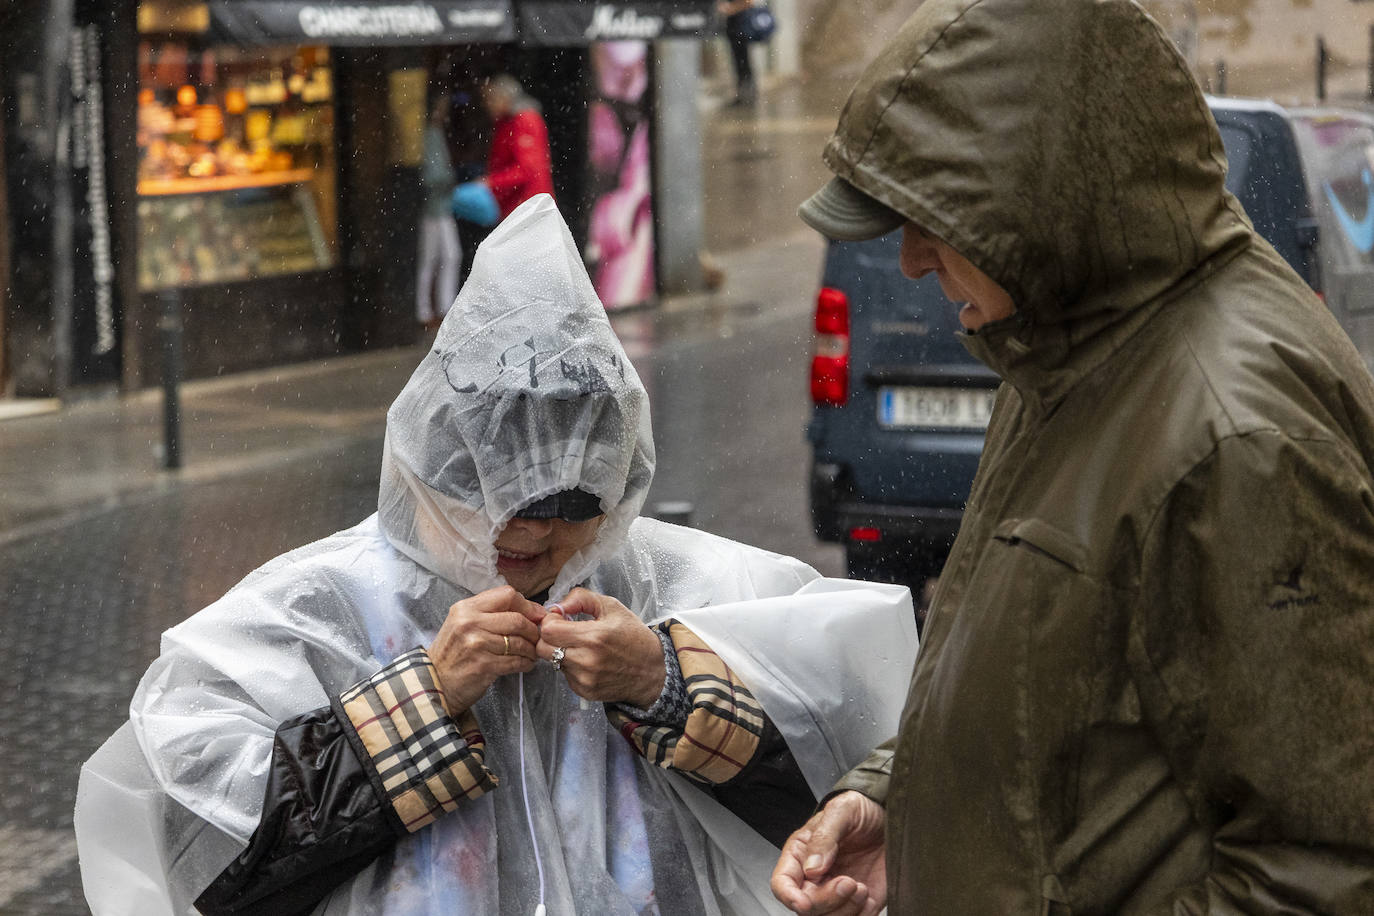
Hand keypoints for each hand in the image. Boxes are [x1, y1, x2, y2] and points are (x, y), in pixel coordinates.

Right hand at [428, 586, 545, 714]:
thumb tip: (528, 610)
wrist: (434, 683)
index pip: (507, 595)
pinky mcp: (483, 665)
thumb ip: (489, 613)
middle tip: (536, 638)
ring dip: (531, 649)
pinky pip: (515, 661)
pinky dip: (526, 663)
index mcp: (466, 608)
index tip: (537, 615)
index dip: (527, 605)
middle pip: (517, 618)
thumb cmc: (452, 654)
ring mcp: (476, 644)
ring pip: (519, 641)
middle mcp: (470, 622)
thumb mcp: (462, 624)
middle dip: (532, 630)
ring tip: (531, 653)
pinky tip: (526, 664)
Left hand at [536, 588, 664, 706]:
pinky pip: (564, 675)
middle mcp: (586, 661)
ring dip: (559, 651)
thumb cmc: (633, 637)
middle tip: (563, 631)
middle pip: (542, 648)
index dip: (550, 620)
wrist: (651, 671)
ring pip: (552, 662)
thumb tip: (559, 605)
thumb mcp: (612, 607)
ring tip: (579, 645)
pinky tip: (586, 660)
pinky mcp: (584, 691)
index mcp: (594, 637)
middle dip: (548, 636)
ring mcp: (584, 679)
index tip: (561, 617)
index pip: (548, 630)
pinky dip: (570, 665)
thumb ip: (582, 598)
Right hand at [771, 791, 886, 915]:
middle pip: (806, 907)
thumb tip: (811, 867)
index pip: (782, 883)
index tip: (803, 903)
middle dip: (827, 900)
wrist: (891, 817)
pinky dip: (861, 914)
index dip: (788, 896)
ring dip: (845, 909)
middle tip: (848, 882)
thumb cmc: (862, 810)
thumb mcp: (843, 810)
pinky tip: (867, 892)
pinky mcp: (860, 904)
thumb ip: (824, 837)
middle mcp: (815, 878)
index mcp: (801, 854)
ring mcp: (837, 893)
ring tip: (860, 886)